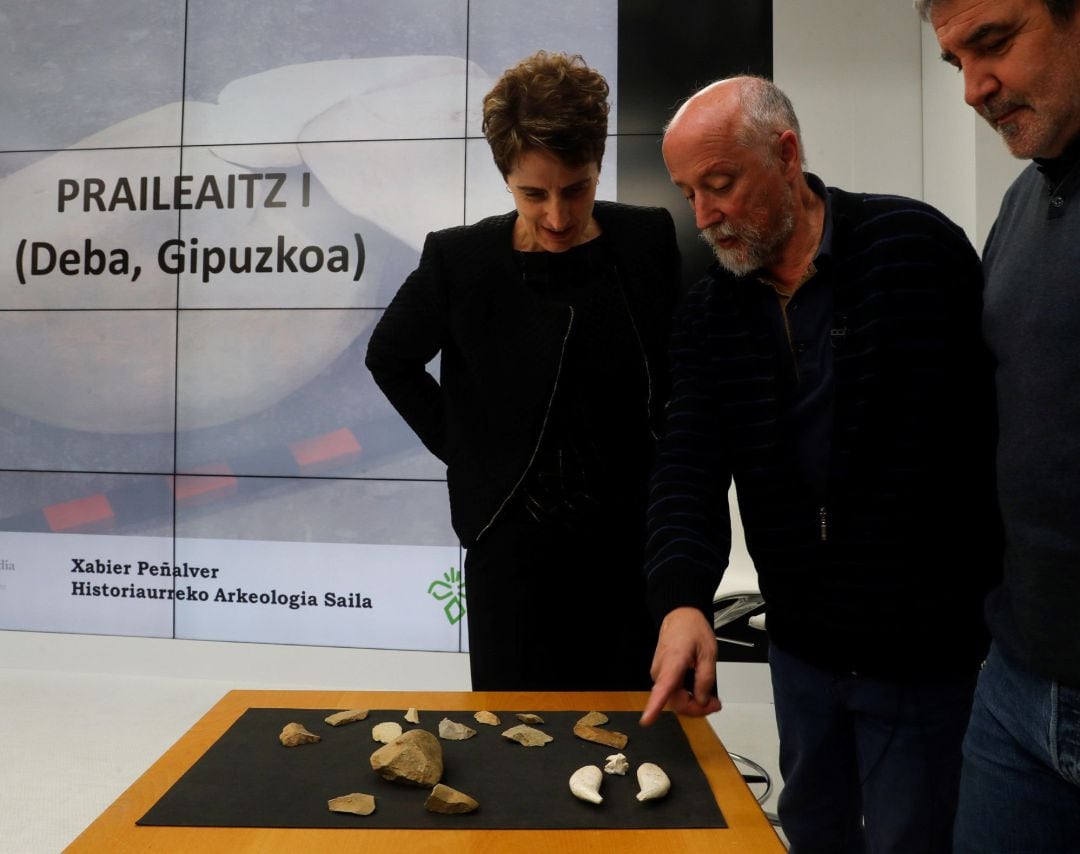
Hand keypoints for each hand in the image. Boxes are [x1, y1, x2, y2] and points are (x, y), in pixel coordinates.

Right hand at [640, 606, 721, 724]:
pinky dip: (687, 696)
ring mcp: (660, 675)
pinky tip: (698, 692)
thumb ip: (705, 678)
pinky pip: (673, 693)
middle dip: (696, 708)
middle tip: (716, 704)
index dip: (654, 706)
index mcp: (673, 663)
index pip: (662, 688)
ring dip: (693, 704)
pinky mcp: (662, 676)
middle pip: (675, 702)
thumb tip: (701, 700)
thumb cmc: (692, 630)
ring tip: (711, 698)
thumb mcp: (709, 652)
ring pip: (675, 700)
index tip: (647, 720)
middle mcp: (661, 671)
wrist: (680, 617)